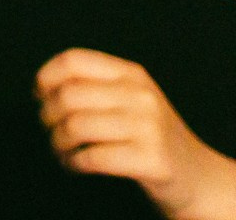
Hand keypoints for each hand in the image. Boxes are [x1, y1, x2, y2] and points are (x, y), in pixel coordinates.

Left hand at [38, 49, 235, 218]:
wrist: (198, 177)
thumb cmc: (149, 137)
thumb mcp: (129, 99)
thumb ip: (94, 86)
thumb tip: (39, 87)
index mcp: (132, 74)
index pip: (74, 60)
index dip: (46, 77)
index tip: (39, 96)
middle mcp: (142, 96)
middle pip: (68, 96)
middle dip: (47, 116)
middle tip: (50, 130)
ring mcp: (149, 128)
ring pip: (75, 127)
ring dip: (57, 143)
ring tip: (61, 151)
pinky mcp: (152, 160)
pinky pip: (92, 158)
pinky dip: (73, 163)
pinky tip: (75, 165)